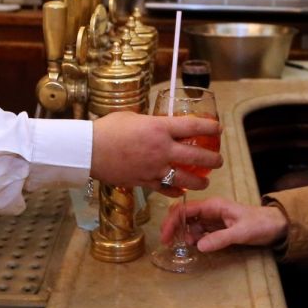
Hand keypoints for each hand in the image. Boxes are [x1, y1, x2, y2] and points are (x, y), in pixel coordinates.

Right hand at [90, 110, 221, 190]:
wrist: (88, 150)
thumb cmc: (107, 129)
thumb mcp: (133, 118)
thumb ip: (151, 123)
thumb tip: (159, 125)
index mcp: (160, 128)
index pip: (194, 126)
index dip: (210, 127)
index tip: (218, 128)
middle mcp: (162, 149)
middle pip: (197, 156)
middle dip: (213, 159)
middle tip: (219, 160)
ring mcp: (154, 168)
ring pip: (186, 178)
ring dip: (200, 181)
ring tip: (205, 181)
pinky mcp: (144, 182)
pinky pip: (165, 188)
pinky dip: (175, 190)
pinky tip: (180, 190)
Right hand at [161, 196, 286, 251]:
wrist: (276, 226)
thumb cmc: (260, 224)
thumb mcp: (241, 232)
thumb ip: (220, 238)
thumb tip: (199, 246)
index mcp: (213, 205)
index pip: (185, 209)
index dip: (172, 221)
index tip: (165, 236)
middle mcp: (210, 210)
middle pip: (184, 216)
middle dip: (173, 227)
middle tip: (168, 244)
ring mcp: (213, 219)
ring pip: (190, 225)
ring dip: (183, 235)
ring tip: (184, 247)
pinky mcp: (217, 228)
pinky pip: (199, 232)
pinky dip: (193, 238)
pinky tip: (195, 246)